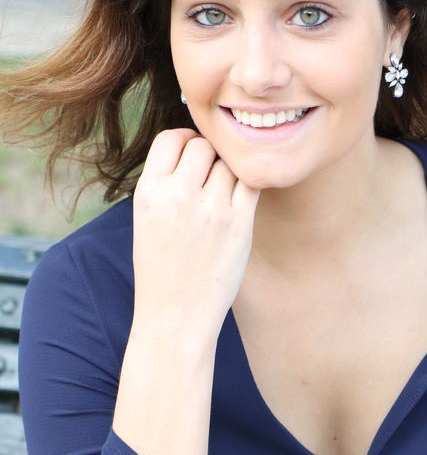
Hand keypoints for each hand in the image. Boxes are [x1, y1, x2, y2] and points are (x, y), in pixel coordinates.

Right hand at [112, 129, 259, 454]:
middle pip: (204, 146)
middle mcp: (179, 196)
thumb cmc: (162, 267)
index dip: (184, 143)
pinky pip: (251, 185)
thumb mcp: (147, 218)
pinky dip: (246, 187)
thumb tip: (198, 146)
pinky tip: (238, 202)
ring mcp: (212, 209)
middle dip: (209, 156)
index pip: (171, 138)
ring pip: (230, 164)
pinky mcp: (240, 224)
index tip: (190, 159)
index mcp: (149, 192)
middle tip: (209, 180)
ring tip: (221, 197)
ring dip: (229, 173)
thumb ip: (167, 182)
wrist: (176, 317)